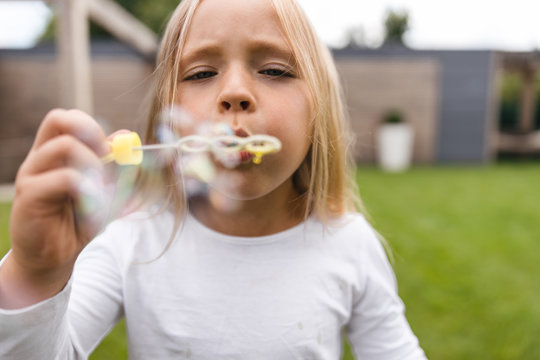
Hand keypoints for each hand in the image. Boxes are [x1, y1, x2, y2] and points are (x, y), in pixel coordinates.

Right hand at [0, 109, 108, 307]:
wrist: (54, 258)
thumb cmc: (78, 221)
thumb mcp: (105, 189)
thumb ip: (115, 164)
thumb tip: (127, 135)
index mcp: (52, 153)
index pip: (64, 118)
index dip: (90, 125)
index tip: (109, 149)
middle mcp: (38, 159)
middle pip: (58, 120)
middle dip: (92, 135)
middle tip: (106, 161)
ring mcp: (31, 176)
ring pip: (64, 146)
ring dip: (94, 164)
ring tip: (101, 189)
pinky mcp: (30, 197)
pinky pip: (64, 178)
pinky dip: (88, 188)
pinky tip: (93, 204)